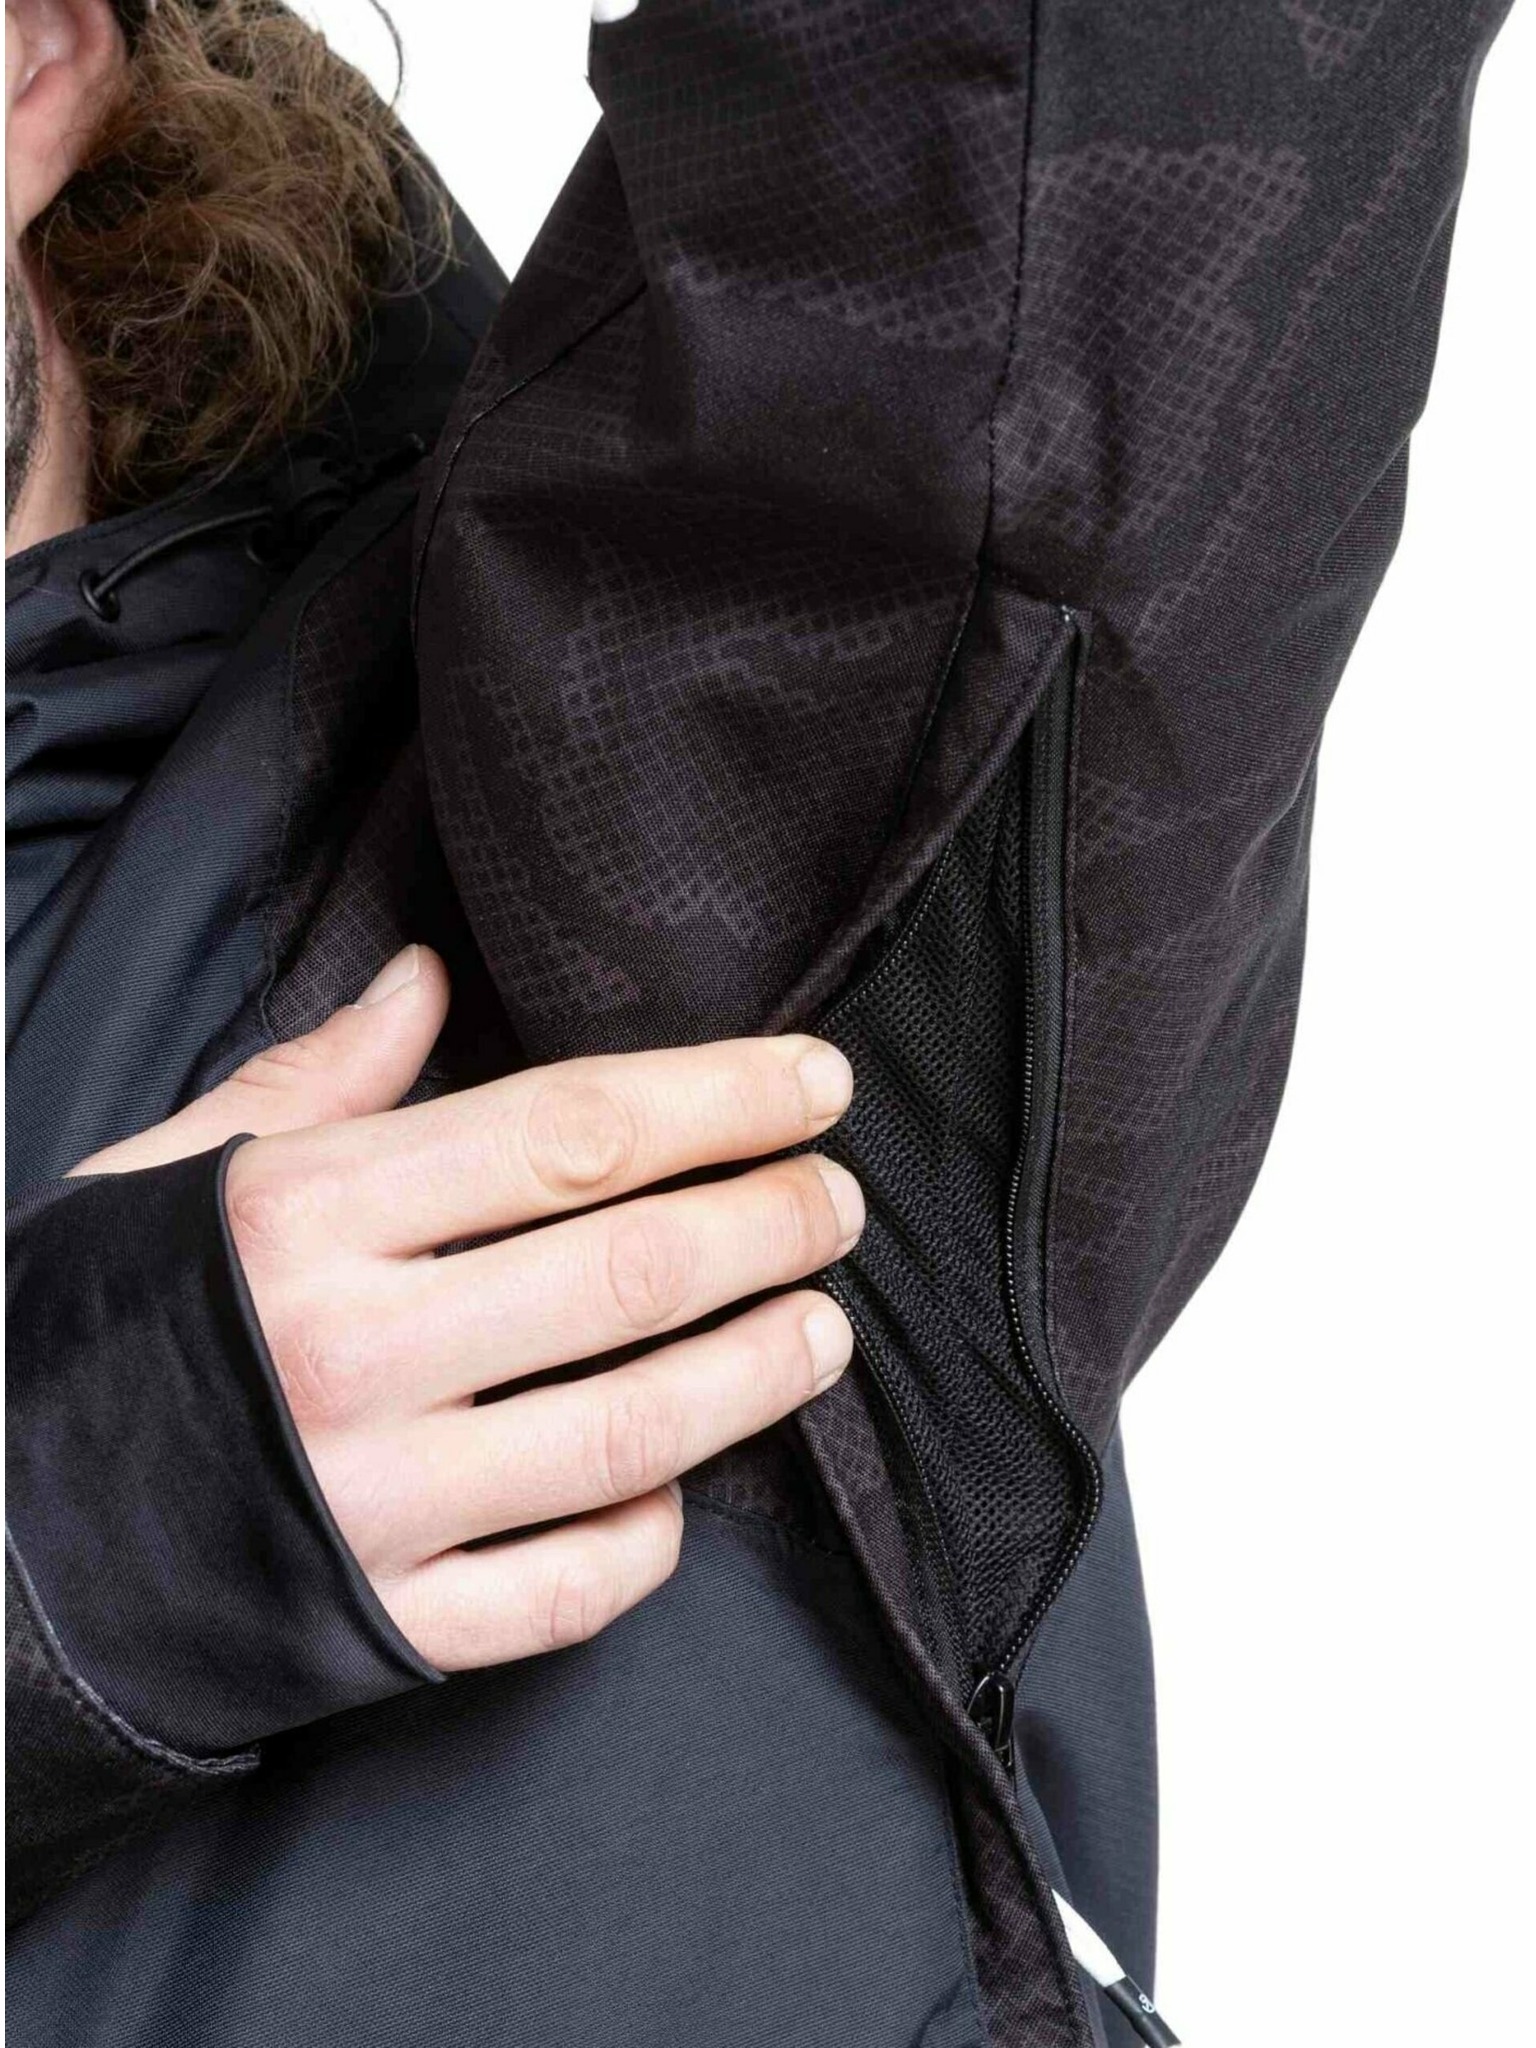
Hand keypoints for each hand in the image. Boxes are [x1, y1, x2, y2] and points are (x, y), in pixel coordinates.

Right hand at [73, 946, 862, 1669]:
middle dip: (768, 1224)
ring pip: (628, 1432)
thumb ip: (316, 1080)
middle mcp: (352, 1353)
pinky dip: (648, 1536)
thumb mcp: (173, 1175)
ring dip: (754, 1373)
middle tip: (839, 1201)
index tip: (817, 1084)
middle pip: (626, 1270)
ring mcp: (374, 1502)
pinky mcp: (383, 1626)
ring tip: (825, 1329)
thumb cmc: (84, 1331)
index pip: (571, 1132)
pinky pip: (563, 1589)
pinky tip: (684, 1484)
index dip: (722, 1099)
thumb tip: (428, 975)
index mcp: (307, 1216)